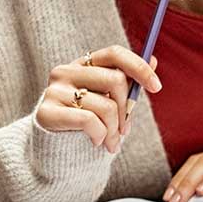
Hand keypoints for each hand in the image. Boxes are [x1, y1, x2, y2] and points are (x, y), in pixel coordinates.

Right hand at [33, 45, 160, 152]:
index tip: (157, 87)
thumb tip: (154, 60)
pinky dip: (100, 135)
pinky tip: (97, 142)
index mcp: (83, 64)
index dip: (139, 67)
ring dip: (115, 130)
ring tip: (111, 142)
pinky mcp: (45, 112)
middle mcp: (65, 72)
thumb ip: (128, 81)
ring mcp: (53, 91)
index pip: (114, 53)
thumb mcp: (109, 99)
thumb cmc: (88, 120)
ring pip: (105, 105)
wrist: (56, 147)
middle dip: (127, 109)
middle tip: (125, 130)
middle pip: (115, 80)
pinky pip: (89, 121)